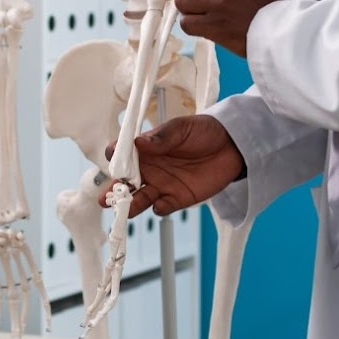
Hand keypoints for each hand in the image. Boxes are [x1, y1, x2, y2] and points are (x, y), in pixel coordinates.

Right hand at [102, 116, 245, 215]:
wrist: (232, 146)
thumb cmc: (203, 131)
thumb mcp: (182, 128)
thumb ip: (162, 137)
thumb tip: (138, 142)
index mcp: (145, 149)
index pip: (122, 154)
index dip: (114, 157)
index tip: (113, 160)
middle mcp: (149, 169)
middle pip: (124, 182)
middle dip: (113, 191)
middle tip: (106, 198)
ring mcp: (162, 185)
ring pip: (139, 199)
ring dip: (130, 205)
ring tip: (124, 210)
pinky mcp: (177, 199)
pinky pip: (163, 208)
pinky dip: (159, 208)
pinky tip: (159, 205)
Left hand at [167, 0, 282, 58]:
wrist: (281, 30)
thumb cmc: (266, 8)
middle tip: (189, 7)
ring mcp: (215, 3)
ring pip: (181, 3)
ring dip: (187, 13)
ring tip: (201, 19)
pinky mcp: (212, 24)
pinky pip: (186, 24)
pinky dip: (191, 27)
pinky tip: (203, 29)